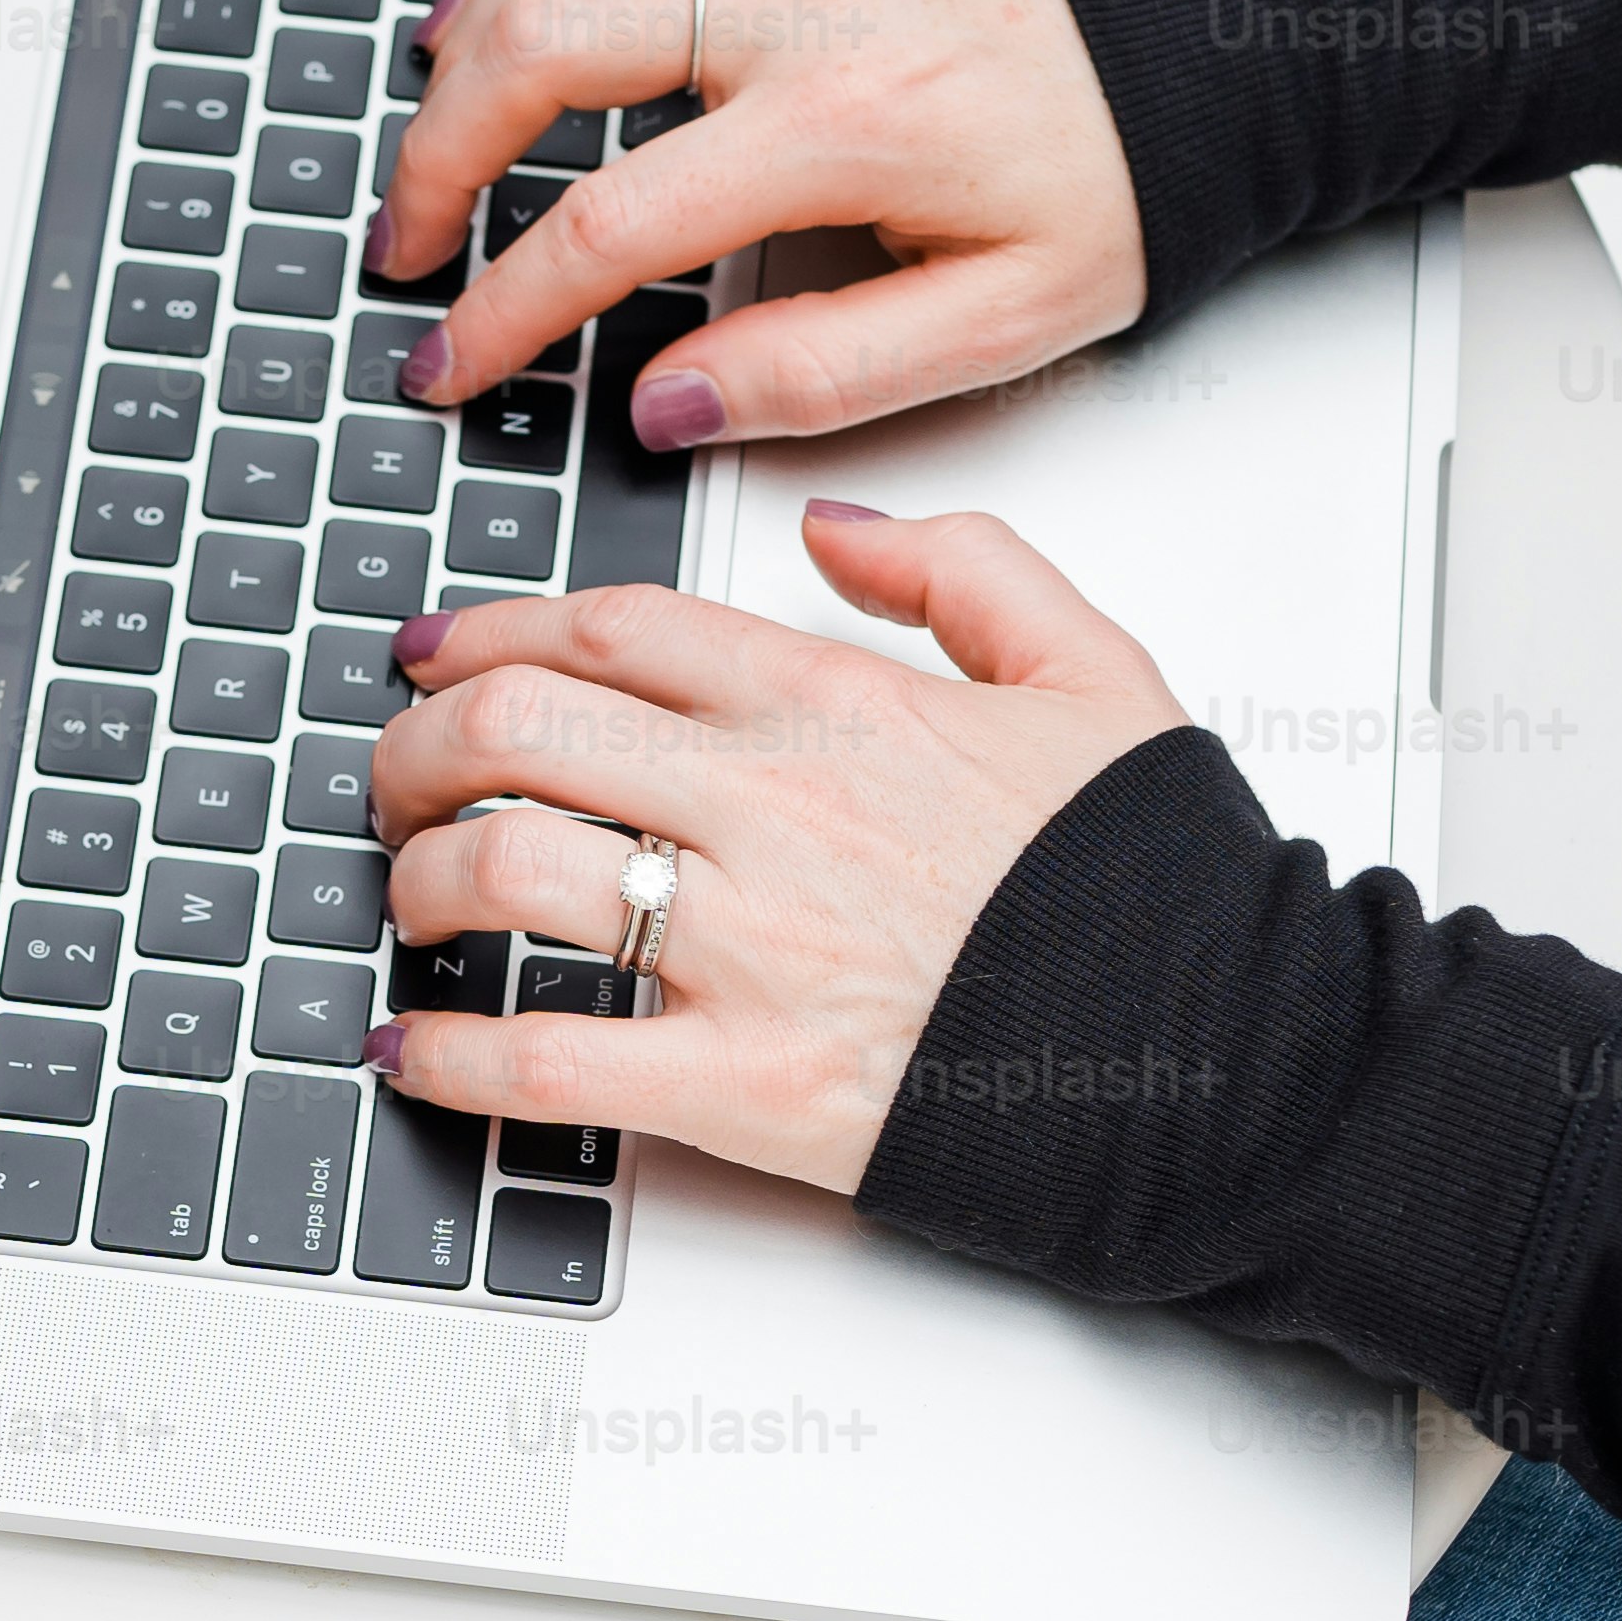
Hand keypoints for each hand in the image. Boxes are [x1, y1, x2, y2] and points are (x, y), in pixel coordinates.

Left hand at [364, 504, 1188, 1197]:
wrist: (1228, 1055)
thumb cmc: (1158, 883)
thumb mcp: (1095, 670)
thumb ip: (965, 567)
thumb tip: (830, 532)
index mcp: (841, 704)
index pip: (610, 628)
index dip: (491, 630)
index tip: (437, 652)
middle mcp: (776, 808)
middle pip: (519, 728)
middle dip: (415, 744)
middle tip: (393, 776)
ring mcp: (753, 948)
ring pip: (507, 867)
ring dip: (419, 877)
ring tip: (407, 894)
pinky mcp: (747, 1088)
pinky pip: (550, 1061)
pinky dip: (452, 1057)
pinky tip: (409, 1049)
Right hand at [384, 0, 1139, 443]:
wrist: (1200, 36)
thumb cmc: (1115, 175)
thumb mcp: (1001, 325)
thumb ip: (821, 373)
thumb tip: (665, 401)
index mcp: (850, 123)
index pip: (614, 219)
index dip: (507, 305)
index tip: (452, 359)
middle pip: (543, 45)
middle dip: (441, 156)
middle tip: (411, 242)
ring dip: (468, 39)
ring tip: (436, 134)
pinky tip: (504, 11)